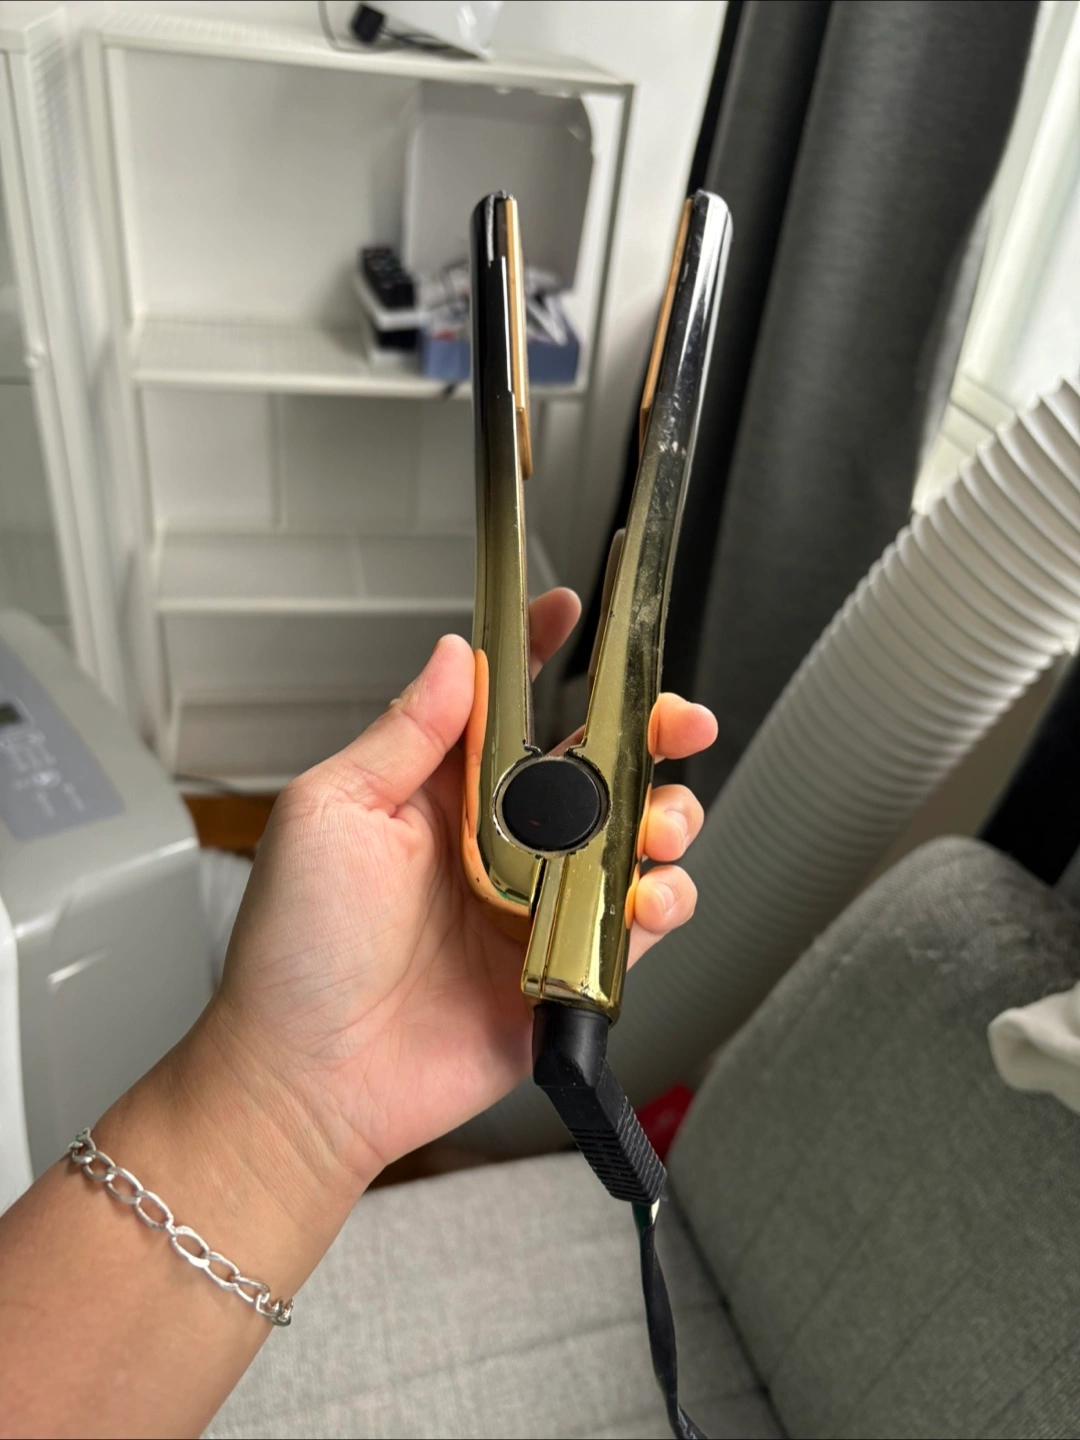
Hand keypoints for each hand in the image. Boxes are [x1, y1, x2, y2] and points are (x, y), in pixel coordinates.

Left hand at [202, 589, 715, 1199]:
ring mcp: (534, 905)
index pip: (503, 706)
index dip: (540, 653)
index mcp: (440, 795)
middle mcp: (497, 842)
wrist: (311, 1078)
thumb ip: (405, 734)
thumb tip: (453, 656)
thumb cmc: (297, 951)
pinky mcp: (564, 969)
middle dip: (645, 732)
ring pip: (628, 839)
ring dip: (664, 816)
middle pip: (591, 767)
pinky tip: (649, 895)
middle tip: (674, 720)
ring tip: (660, 822)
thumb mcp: (332, 813)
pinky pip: (634, 924)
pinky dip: (662, 902)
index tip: (570, 612)